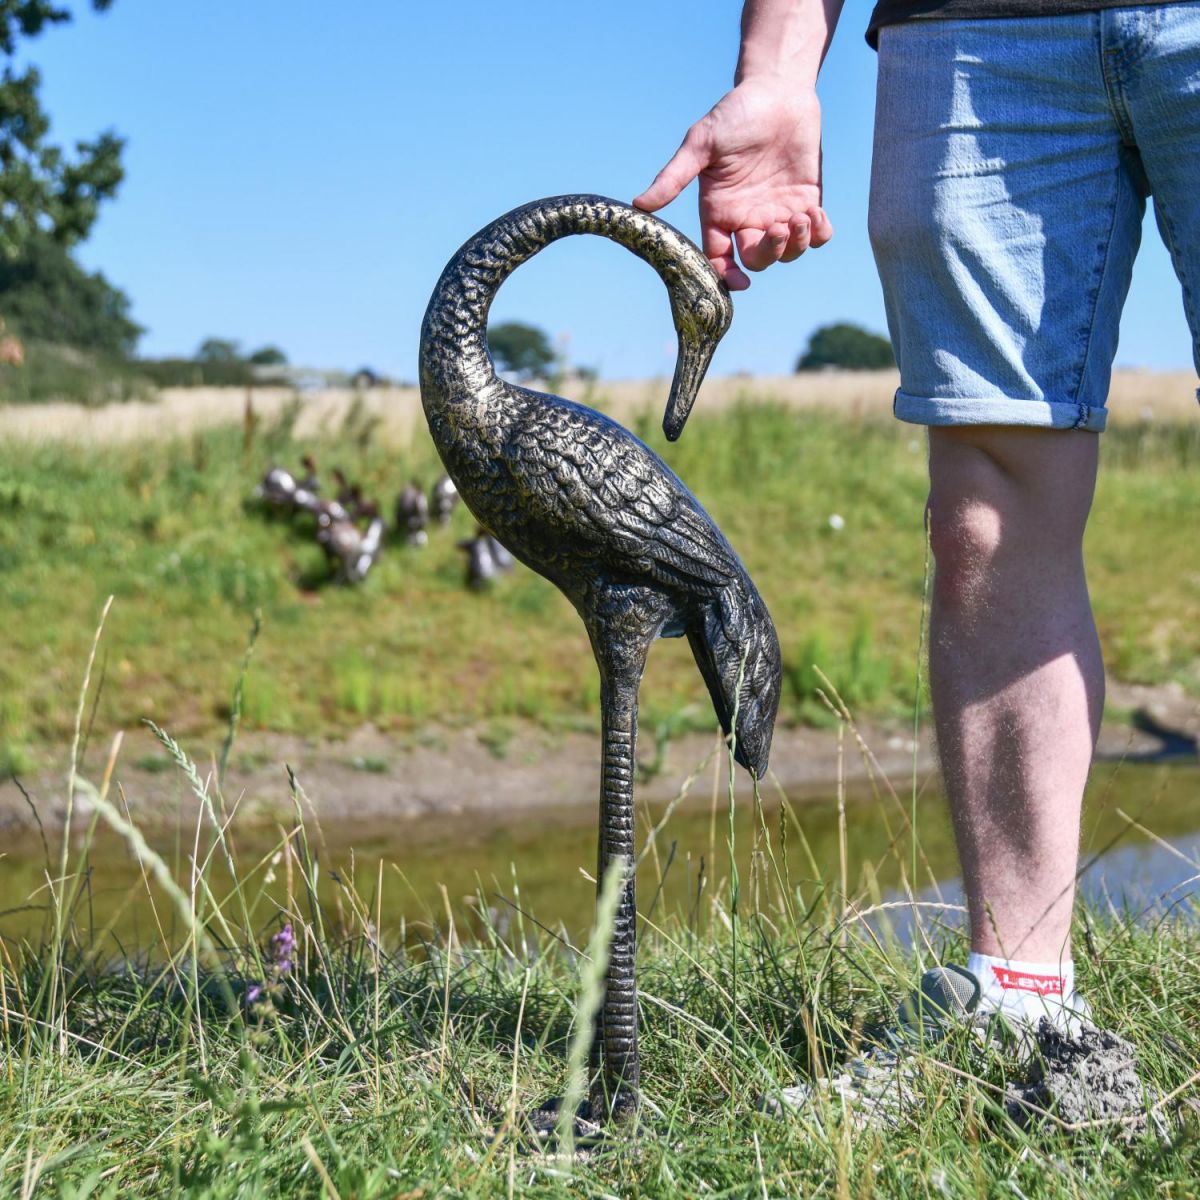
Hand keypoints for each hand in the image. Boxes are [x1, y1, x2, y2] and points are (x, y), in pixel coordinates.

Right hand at [634, 76, 831, 289]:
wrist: (777, 90)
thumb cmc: (735, 114)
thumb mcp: (701, 144)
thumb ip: (674, 177)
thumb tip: (640, 205)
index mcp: (720, 212)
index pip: (720, 257)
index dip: (728, 276)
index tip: (742, 281)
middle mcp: (748, 218)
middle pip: (756, 260)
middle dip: (769, 253)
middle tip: (779, 228)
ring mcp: (778, 212)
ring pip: (788, 252)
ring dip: (796, 244)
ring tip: (802, 216)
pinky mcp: (807, 201)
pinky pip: (816, 235)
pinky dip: (819, 234)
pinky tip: (816, 215)